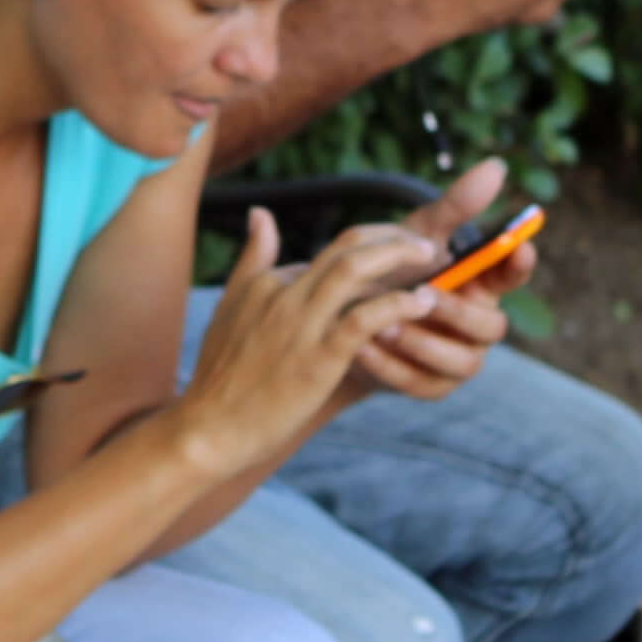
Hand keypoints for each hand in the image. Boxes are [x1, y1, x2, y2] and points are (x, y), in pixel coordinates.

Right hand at [171, 210, 444, 483]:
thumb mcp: (231, 306)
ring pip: (355, 271)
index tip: (400, 260)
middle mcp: (284, 294)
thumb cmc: (220, 376)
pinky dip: (397, 305)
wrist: (209, 428)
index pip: (329, 253)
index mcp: (267, 281)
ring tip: (433, 261)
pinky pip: (364, 319)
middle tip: (427, 245)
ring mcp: (300, 325)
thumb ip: (252, 259)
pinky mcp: (317, 358)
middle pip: (347, 247)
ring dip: (399, 258)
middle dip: (392, 239)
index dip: (371, 253)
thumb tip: (260, 213)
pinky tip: (421, 303)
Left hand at [352, 158, 525, 405]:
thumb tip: (496, 167)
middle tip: (424, 294)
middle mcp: (477, 325)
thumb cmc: (390, 271)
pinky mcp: (430, 386)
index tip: (519, 247)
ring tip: (382, 324)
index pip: (512, 275)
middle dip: (458, 312)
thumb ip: (454, 207)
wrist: (341, 318)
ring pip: (461, 362)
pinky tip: (362, 346)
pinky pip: (421, 383)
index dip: (518, 264)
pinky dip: (390, 366)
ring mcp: (457, 360)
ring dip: (421, 342)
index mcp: (480, 285)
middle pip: (491, 328)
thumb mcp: (414, 236)